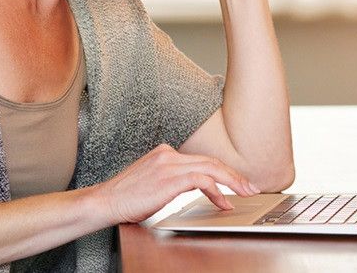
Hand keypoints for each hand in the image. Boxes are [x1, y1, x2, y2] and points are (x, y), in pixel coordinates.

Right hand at [93, 144, 259, 224]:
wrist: (106, 201)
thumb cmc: (126, 197)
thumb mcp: (152, 182)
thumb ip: (173, 180)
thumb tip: (197, 189)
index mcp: (165, 152)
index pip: (202, 159)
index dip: (223, 171)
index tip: (236, 182)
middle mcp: (169, 154)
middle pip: (211, 161)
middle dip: (234, 175)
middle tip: (251, 187)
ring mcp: (169, 164)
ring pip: (211, 168)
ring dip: (232, 182)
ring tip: (245, 193)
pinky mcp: (169, 179)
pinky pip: (201, 180)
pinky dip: (216, 191)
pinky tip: (222, 203)